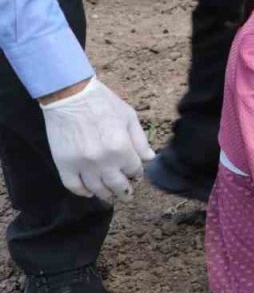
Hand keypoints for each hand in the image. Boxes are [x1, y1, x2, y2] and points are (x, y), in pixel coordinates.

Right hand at [39, 77, 154, 201]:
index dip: (136, 174)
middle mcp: (102, 160)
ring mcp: (81, 165)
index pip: (134, 171)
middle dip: (125, 192)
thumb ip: (140, 141)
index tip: (135, 175)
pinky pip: (73, 186)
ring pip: (96, 189)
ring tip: (110, 196)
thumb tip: (149, 159)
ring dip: (106, 195)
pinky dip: (82, 192)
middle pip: (117, 185)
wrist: (70, 96)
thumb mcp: (129, 117)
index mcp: (121, 148)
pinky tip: (89, 192)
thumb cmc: (103, 104)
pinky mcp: (63, 165)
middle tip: (127, 195)